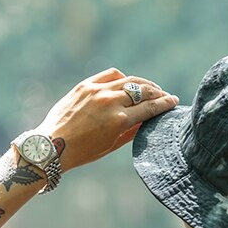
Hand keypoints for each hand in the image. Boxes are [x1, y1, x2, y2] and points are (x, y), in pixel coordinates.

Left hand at [34, 68, 178, 171]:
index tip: (174, 101)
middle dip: (157, 93)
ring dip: (143, 84)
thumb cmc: (83, 151)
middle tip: (165, 95)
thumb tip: (147, 120)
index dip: (164, 104)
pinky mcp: (86, 85)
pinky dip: (123, 78)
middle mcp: (110, 102)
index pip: (149, 108)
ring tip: (150, 89)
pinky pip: (111, 75)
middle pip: (143, 91)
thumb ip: (132, 131)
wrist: (53, 145)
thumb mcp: (112, 145)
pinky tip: (128, 83)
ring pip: (129, 80)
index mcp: (119, 120)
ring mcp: (97, 90)